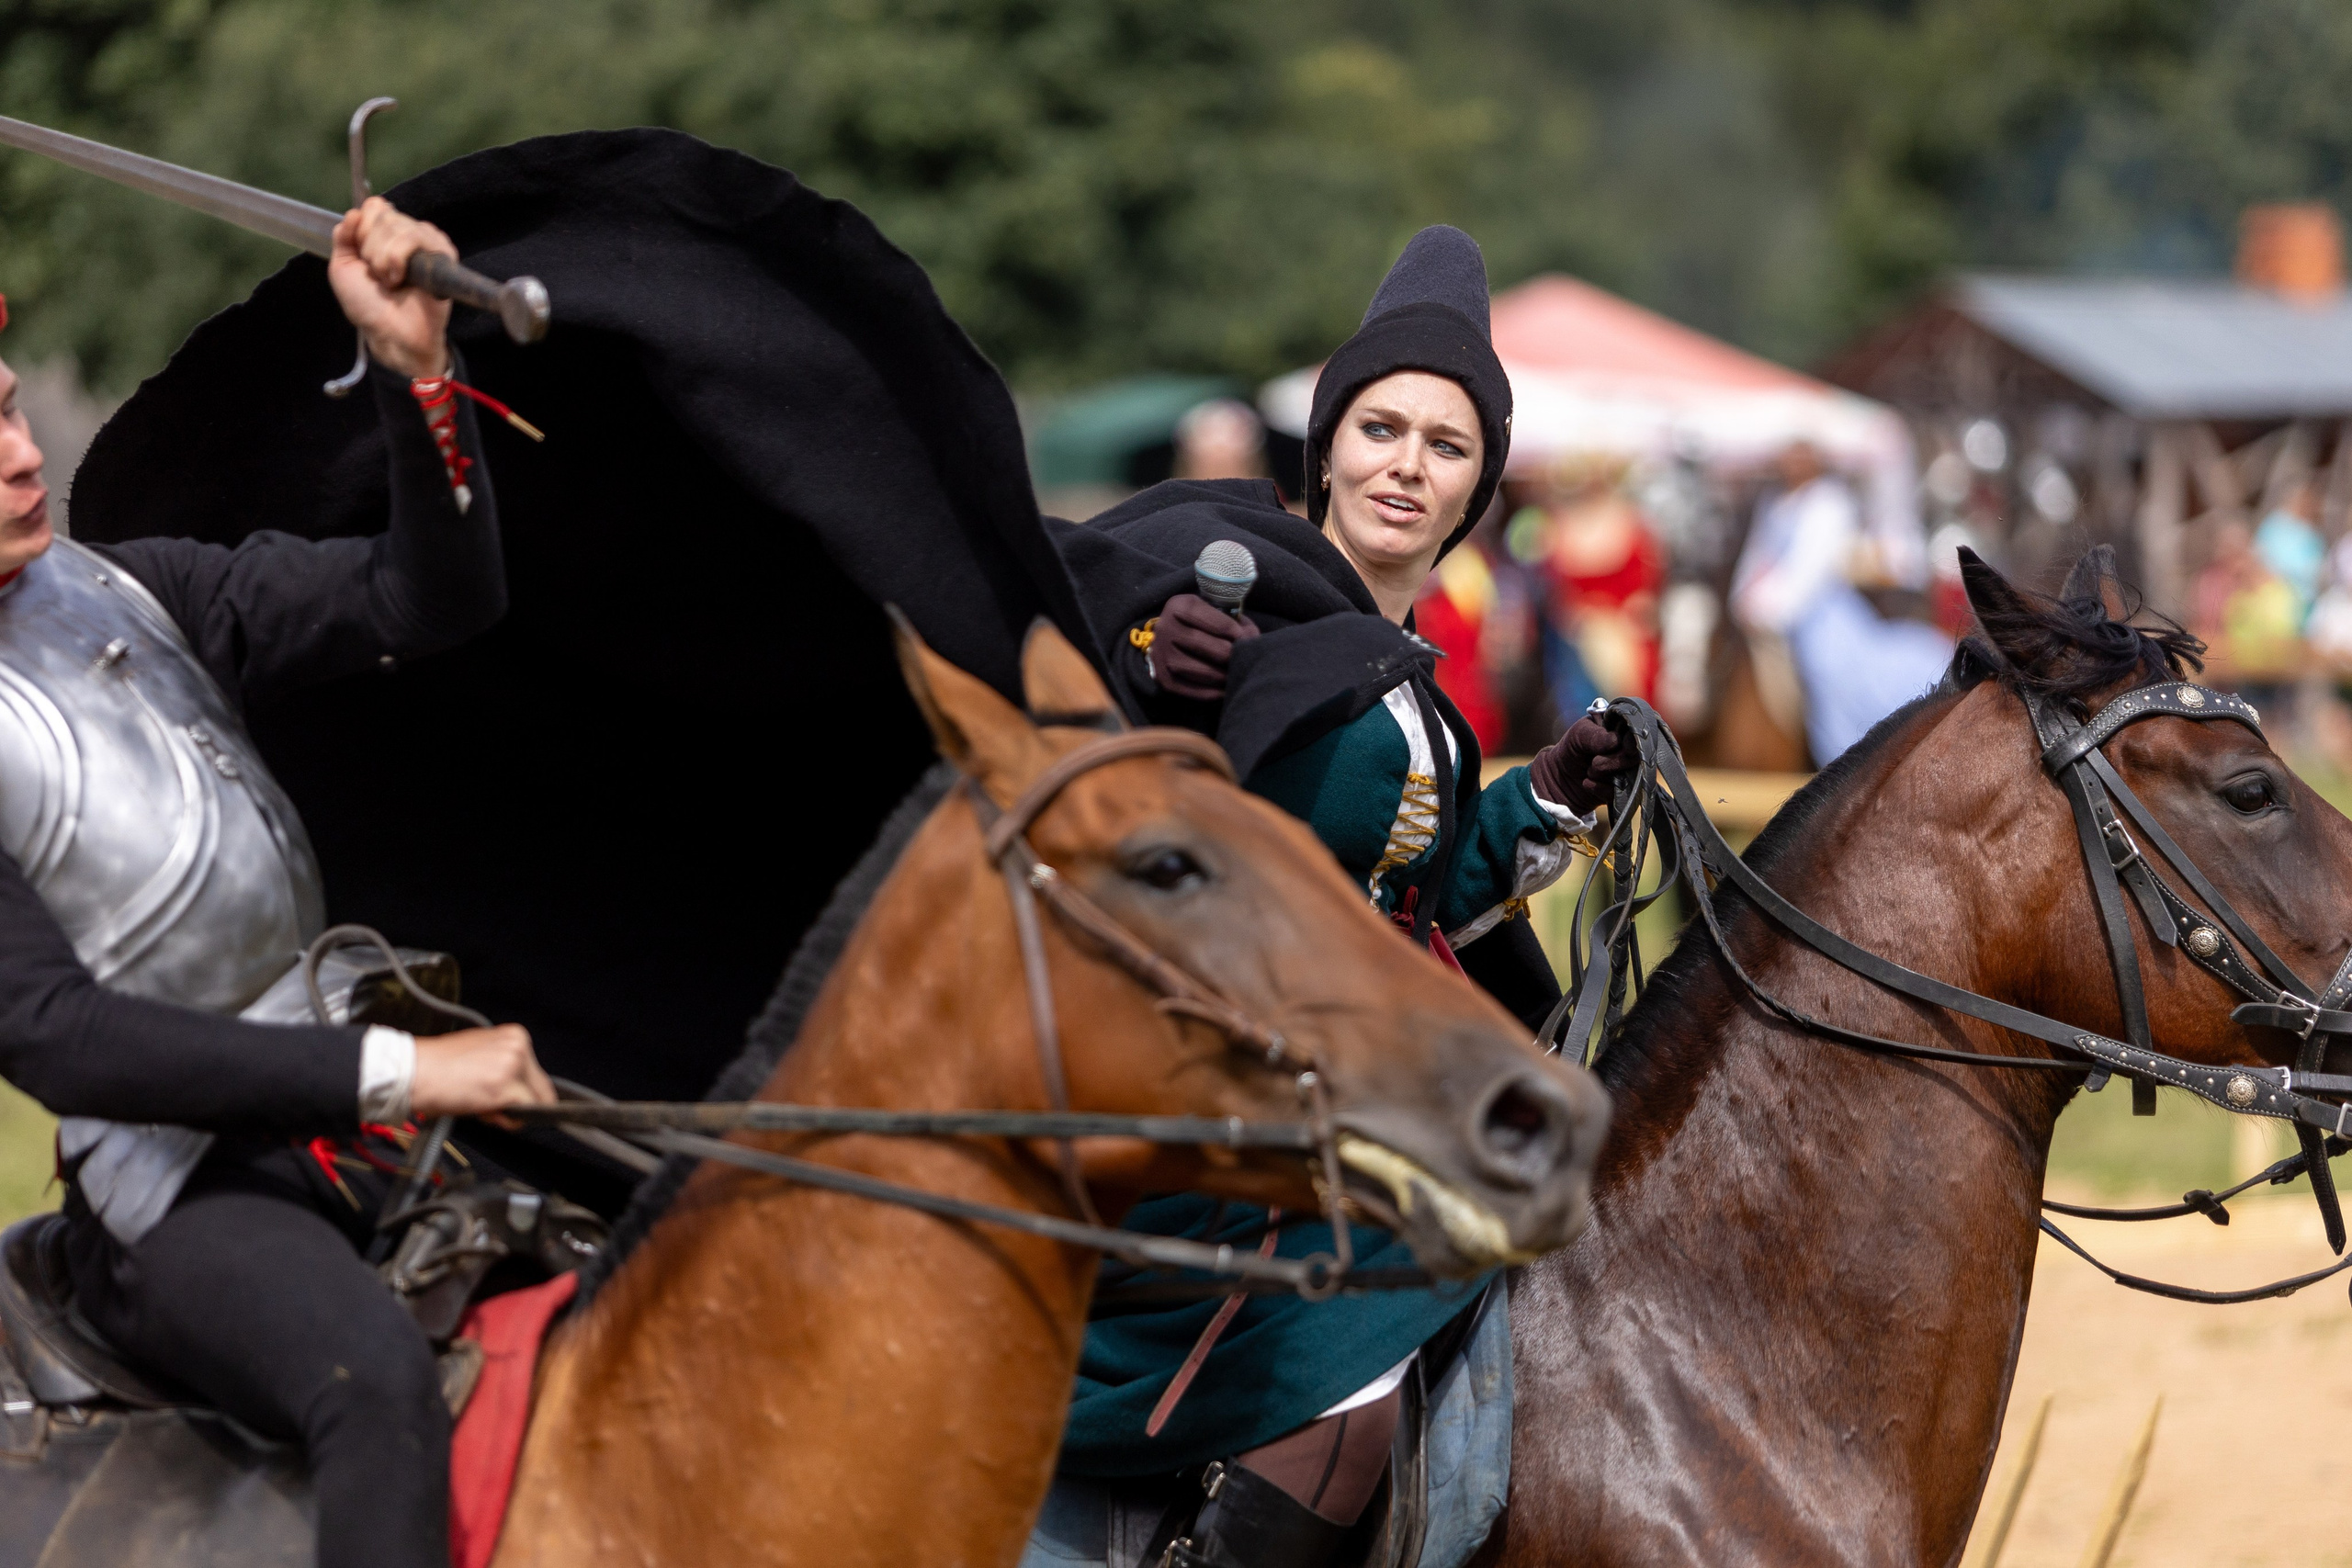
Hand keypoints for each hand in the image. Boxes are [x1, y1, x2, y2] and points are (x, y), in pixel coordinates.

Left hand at [328, 196, 455, 379]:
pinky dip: (398, 258)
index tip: (362, 257)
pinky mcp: (443, 254)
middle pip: (384, 214)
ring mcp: (427, 243)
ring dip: (384, 258)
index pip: (374, 206)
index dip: (363, 229)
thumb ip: (343, 236)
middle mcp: (407, 234)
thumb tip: (355, 212)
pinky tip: (402, 279)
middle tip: (378, 276)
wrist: (389, 332)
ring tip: (391, 281)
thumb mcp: (342, 267)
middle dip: (371, 249)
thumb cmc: (368, 305)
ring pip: (398, 225)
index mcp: (385, 235)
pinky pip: (416, 236)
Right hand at [409, 1024, 554, 1124]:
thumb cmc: (437, 1066)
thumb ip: (503, 1065)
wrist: (413, 1071)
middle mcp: (519, 1047)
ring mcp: (515, 1067)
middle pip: (540, 1088)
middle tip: (485, 1101)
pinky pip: (522, 1115)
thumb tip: (521, 1088)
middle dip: (517, 1102)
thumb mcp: (480, 1054)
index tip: (499, 1095)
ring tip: (479, 1103)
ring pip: (533, 1103)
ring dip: (508, 1112)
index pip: (536, 1073)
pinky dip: (504, 1121)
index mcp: (515, 1035)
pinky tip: (480, 1110)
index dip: (519, 1091)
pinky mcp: (507, 1088)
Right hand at [1151, 592, 1260, 699]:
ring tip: (1235, 675)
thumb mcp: (1215, 611)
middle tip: (1243, 660)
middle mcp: (1166, 628)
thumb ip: (1235, 622)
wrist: (1170, 635)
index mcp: (1180, 606)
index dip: (1236, 633)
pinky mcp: (1162, 677)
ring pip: (1199, 670)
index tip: (1247, 640)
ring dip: (1222, 676)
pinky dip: (1211, 692)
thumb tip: (1252, 640)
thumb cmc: (1201, 622)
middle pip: (1207, 647)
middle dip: (1230, 655)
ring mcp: (1161, 654)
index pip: (1215, 622)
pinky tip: (1224, 689)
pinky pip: (1190, 689)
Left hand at [1527, 714, 1634, 814]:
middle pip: (1634, 757)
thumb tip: (1617, 741)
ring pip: (1628, 775)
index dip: (1631, 742)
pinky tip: (1586, 783)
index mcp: (1624, 731)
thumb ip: (1596, 735)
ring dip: (1602, 773)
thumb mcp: (1579, 734)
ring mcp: (1629, 772)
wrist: (1559, 776)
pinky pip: (1616, 792)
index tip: (1622, 746)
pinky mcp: (1622, 791)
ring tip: (1589, 770)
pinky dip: (1598, 787)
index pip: (1638, 735)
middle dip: (1610, 761)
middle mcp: (1632, 751)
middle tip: (1593, 761)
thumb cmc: (1573, 748)